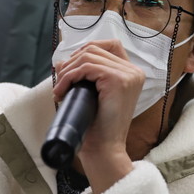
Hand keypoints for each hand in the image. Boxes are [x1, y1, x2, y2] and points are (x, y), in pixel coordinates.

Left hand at [52, 39, 142, 193]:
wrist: (104, 149)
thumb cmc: (97, 127)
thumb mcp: (90, 94)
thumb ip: (82, 75)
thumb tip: (61, 61)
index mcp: (132, 74)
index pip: (110, 45)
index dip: (86, 50)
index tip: (71, 68)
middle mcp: (134, 72)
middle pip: (95, 48)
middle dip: (71, 62)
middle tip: (60, 83)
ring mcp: (128, 75)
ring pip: (88, 56)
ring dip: (67, 71)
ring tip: (60, 89)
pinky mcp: (118, 80)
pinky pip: (87, 67)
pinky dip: (69, 76)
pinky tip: (62, 91)